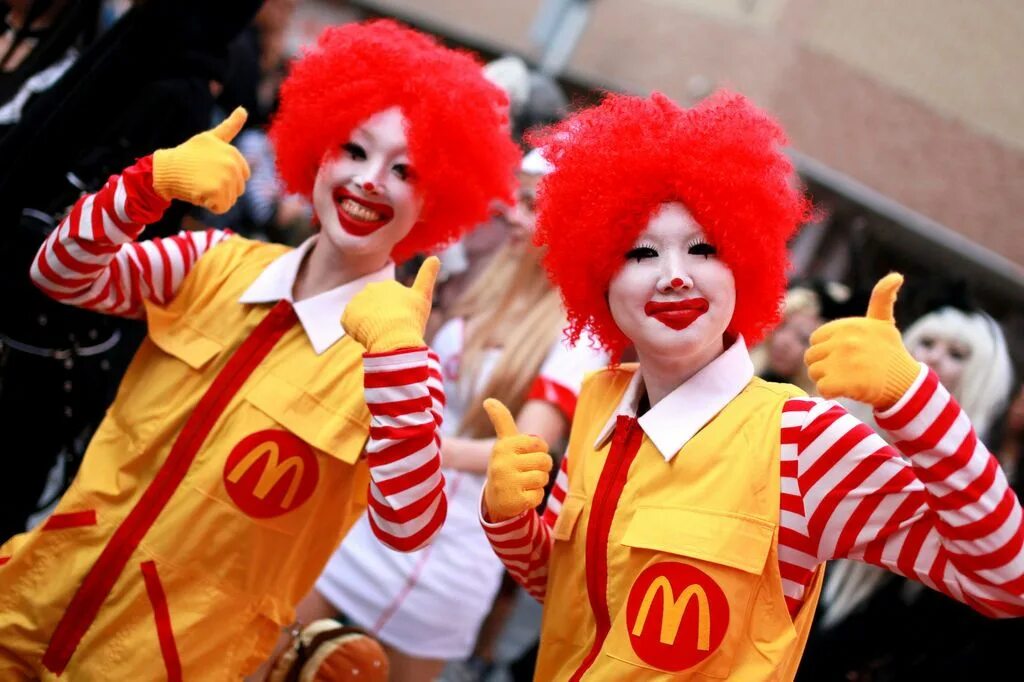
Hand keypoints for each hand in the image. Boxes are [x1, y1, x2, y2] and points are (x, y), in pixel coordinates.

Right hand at [152, 107, 250, 213]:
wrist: (167, 168)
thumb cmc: (188, 154)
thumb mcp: (210, 137)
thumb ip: (230, 126)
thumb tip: (243, 110)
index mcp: (233, 154)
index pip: (243, 176)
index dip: (227, 177)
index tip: (210, 170)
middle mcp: (232, 166)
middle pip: (238, 189)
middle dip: (222, 188)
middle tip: (203, 178)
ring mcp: (225, 180)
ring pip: (230, 200)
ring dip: (216, 198)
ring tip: (200, 185)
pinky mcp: (216, 193)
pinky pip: (222, 208)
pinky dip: (211, 206)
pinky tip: (199, 194)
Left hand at [342, 256, 438, 352]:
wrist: (394, 336)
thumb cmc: (412, 318)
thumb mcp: (424, 296)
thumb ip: (428, 276)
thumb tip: (435, 257)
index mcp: (388, 285)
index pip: (389, 302)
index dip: (396, 314)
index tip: (402, 322)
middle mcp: (370, 289)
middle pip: (374, 307)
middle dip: (381, 318)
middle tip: (391, 330)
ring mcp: (357, 302)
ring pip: (362, 315)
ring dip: (368, 324)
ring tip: (380, 334)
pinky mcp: (347, 316)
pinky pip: (350, 324)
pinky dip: (357, 331)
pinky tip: (367, 337)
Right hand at [482, 399, 552, 521]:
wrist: (495, 498)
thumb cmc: (507, 464)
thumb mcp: (505, 442)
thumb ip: (501, 420)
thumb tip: (488, 399)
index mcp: (504, 446)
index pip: (539, 444)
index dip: (539, 450)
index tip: (527, 454)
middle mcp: (503, 463)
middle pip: (545, 461)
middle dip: (541, 467)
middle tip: (527, 471)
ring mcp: (507, 483)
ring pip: (543, 478)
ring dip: (538, 482)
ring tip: (524, 483)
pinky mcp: (514, 501)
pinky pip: (539, 495)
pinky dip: (535, 496)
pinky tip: (522, 495)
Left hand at [804, 273, 919, 408]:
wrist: (905, 384)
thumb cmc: (890, 352)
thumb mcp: (884, 322)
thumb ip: (882, 298)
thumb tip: (895, 276)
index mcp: (848, 326)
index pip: (816, 339)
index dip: (827, 349)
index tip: (845, 354)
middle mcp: (844, 341)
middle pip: (811, 356)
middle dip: (824, 365)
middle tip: (846, 370)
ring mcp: (843, 362)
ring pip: (814, 372)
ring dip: (826, 380)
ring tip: (847, 379)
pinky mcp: (843, 382)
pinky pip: (821, 388)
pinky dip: (830, 393)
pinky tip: (846, 390)